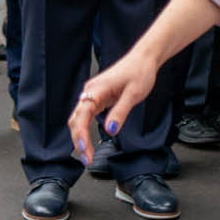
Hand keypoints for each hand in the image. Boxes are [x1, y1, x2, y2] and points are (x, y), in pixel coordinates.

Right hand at [67, 49, 160, 164]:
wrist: (143, 60)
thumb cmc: (139, 72)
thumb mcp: (133, 94)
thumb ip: (120, 112)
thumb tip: (110, 130)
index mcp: (96, 90)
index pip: (82, 116)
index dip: (81, 135)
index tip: (85, 151)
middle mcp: (90, 91)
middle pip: (76, 120)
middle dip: (78, 141)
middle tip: (87, 160)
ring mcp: (93, 94)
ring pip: (78, 119)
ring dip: (80, 137)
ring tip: (87, 154)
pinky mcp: (98, 97)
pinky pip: (85, 115)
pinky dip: (84, 130)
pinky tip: (88, 141)